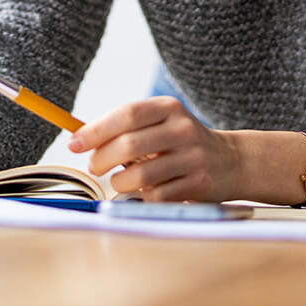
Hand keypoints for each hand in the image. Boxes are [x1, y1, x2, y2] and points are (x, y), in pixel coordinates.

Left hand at [68, 96, 240, 201]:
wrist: (231, 161)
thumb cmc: (180, 143)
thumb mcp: (160, 123)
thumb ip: (125, 128)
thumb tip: (78, 138)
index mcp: (168, 108)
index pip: (126, 114)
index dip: (96, 130)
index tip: (74, 143)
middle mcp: (183, 129)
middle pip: (129, 145)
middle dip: (102, 160)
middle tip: (95, 167)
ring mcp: (193, 157)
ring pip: (140, 175)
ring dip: (120, 182)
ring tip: (120, 181)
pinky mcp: (199, 184)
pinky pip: (157, 196)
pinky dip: (143, 197)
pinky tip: (146, 191)